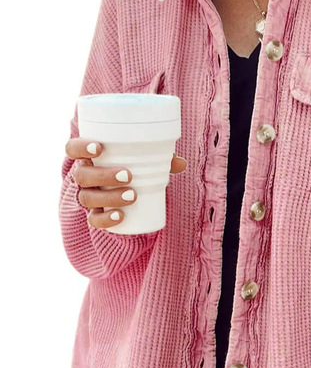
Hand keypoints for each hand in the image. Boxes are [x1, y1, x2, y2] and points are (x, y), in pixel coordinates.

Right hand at [64, 138, 186, 230]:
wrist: (131, 193)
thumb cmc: (135, 167)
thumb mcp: (146, 160)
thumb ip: (161, 159)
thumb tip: (180, 163)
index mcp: (90, 157)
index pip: (72, 148)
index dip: (81, 147)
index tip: (99, 147)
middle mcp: (84, 176)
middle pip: (81, 175)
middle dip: (103, 175)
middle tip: (128, 175)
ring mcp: (88, 196)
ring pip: (87, 197)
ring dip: (109, 197)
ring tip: (132, 195)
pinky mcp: (95, 214)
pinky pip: (94, 219)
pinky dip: (106, 219)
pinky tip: (120, 216)